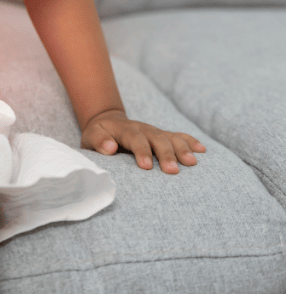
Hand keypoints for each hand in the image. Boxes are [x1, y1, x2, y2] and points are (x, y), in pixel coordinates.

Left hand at [80, 109, 206, 173]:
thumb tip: (110, 147)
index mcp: (124, 129)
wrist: (107, 121)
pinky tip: (202, 150)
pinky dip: (190, 142)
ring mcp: (153, 131)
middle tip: (173, 171)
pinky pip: (178, 136)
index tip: (146, 167)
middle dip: (166, 154)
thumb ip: (98, 141)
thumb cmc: (98, 135)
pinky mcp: (161, 135)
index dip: (141, 151)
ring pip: (170, 137)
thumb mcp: (90, 136)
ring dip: (182, 149)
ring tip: (192, 163)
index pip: (134, 138)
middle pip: (157, 138)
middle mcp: (142, 128)